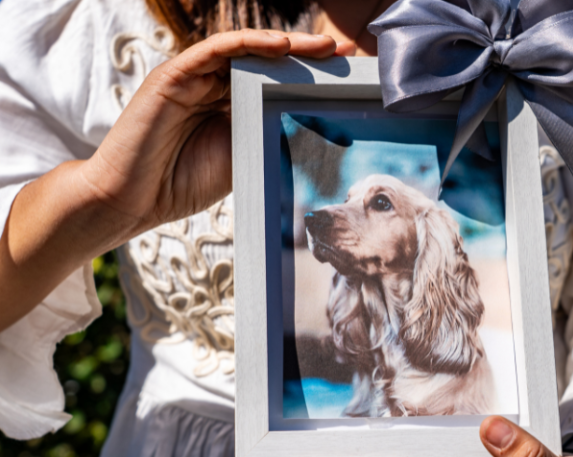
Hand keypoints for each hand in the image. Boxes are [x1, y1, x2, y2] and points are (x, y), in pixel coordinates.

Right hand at [79, 29, 355, 244]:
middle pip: (265, 61)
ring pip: (246, 50)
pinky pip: (216, 51)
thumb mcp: (240, 156)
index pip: (273, 81)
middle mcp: (212, 85)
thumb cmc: (182, 183)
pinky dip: (249, 45)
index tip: (347, 79)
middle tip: (347, 53)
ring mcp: (193, 78)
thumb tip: (311, 122)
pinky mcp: (174, 76)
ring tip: (325, 47)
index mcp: (228, 105)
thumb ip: (265, 133)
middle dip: (308, 55)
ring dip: (288, 45)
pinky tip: (281, 46)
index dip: (308, 77)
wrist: (131, 201)